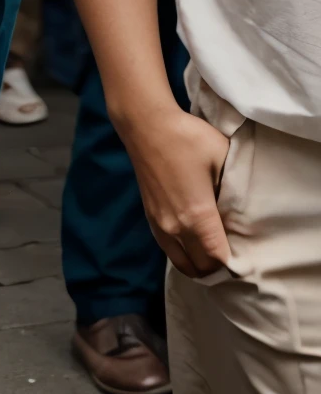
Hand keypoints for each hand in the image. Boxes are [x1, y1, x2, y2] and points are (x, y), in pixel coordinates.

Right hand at [122, 107, 231, 277]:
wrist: (145, 125)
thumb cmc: (187, 139)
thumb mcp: (223, 159)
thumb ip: (235, 191)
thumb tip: (244, 212)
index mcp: (197, 216)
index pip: (218, 259)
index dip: (235, 264)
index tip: (247, 256)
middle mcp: (175, 226)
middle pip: (200, 268)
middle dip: (218, 267)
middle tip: (234, 254)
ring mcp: (159, 223)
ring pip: (182, 264)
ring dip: (199, 263)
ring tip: (214, 251)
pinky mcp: (149, 216)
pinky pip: (169, 250)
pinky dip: (184, 253)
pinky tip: (195, 240)